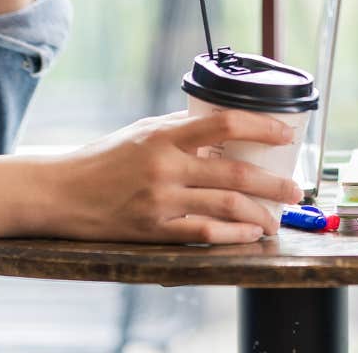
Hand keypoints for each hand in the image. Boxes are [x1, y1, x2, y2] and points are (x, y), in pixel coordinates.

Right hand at [31, 110, 304, 244]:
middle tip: (294, 187)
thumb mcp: (143, 132)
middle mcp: (165, 166)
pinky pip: (204, 234)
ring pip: (226, 205)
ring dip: (260, 213)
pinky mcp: (154, 230)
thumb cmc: (106, 158)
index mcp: (165, 135)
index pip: (224, 122)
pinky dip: (233, 235)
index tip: (285, 133)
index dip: (261, 126)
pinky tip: (250, 233)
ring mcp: (161, 200)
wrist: (63, 192)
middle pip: (235, 172)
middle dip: (273, 182)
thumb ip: (182, 130)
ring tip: (277, 217)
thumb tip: (226, 128)